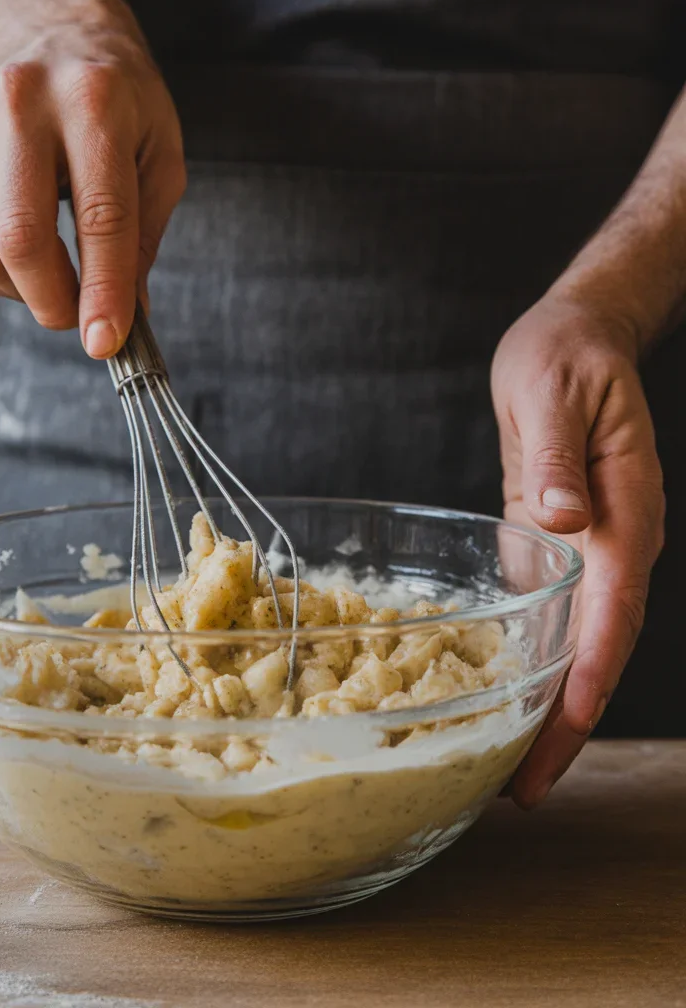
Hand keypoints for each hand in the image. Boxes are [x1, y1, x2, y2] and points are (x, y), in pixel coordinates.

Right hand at [0, 0, 185, 356]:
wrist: (55, 36)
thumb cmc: (121, 106)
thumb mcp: (160, 156)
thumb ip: (145, 235)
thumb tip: (125, 316)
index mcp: (94, 102)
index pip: (100, 218)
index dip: (103, 290)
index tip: (105, 342)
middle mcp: (21, 103)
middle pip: (21, 238)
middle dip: (54, 302)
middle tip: (81, 321)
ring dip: (22, 292)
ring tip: (57, 282)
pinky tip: (23, 260)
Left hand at [491, 291, 663, 808]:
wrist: (577, 339)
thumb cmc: (563, 358)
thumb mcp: (551, 393)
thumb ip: (554, 457)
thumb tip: (563, 522)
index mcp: (624, 512)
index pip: (612, 616)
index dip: (586, 683)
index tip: (559, 740)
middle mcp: (616, 543)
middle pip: (599, 650)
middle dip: (566, 723)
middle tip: (523, 790)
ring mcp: (593, 549)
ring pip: (580, 643)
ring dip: (552, 706)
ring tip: (510, 768)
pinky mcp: (564, 544)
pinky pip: (556, 616)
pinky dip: (538, 663)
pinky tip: (505, 695)